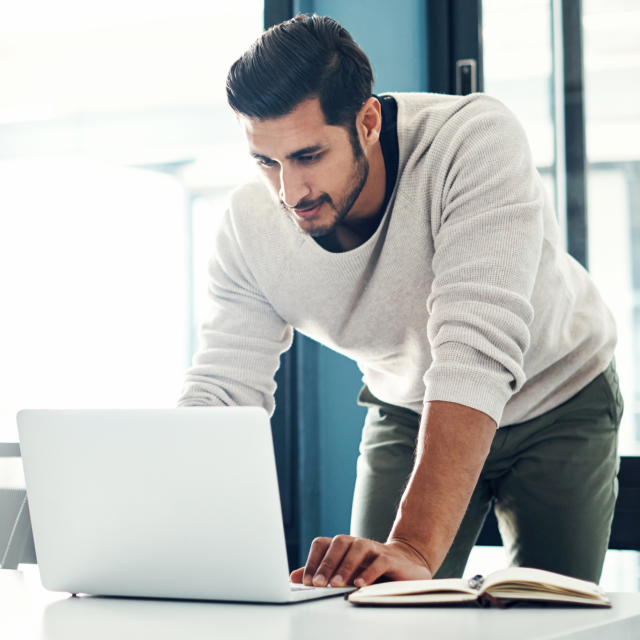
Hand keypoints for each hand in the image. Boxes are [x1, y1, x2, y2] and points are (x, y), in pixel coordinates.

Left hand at [289, 536, 432, 587]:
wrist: (406, 566)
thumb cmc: (370, 569)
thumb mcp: (344, 571)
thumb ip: (320, 573)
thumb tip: (293, 577)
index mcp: (343, 546)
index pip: (323, 544)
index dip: (313, 561)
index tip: (307, 582)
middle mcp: (357, 543)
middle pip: (339, 543)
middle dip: (326, 564)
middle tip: (318, 584)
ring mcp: (376, 548)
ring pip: (359, 547)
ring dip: (346, 566)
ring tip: (336, 585)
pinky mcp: (392, 559)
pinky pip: (380, 560)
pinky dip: (369, 572)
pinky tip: (360, 584)